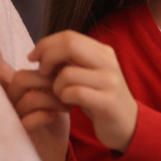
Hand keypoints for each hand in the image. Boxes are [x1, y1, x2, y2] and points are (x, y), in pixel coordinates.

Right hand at [0, 26, 70, 160]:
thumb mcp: (52, 87)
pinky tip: (56, 116)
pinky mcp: (20, 136)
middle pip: (20, 78)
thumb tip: (50, 48)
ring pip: (27, 97)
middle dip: (47, 80)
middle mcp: (8, 101)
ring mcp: (12, 119)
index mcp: (14, 86)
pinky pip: (28, 119)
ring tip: (67, 105)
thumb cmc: (53, 115)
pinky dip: (45, 116)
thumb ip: (48, 70)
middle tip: (64, 87)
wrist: (58, 149)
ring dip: (51, 99)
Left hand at [28, 30, 138, 152]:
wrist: (127, 124)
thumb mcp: (88, 74)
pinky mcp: (108, 102)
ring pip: (67, 73)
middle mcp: (108, 62)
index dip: (46, 44)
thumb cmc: (100, 98)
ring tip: (60, 95)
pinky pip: (74, 93)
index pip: (69, 36)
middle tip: (41, 73)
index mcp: (103, 51)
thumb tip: (42, 51)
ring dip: (55, 86)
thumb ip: (70, 60)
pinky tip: (67, 104)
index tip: (33, 57)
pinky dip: (64, 98)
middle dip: (47, 58)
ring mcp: (110, 81)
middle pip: (69, 45)